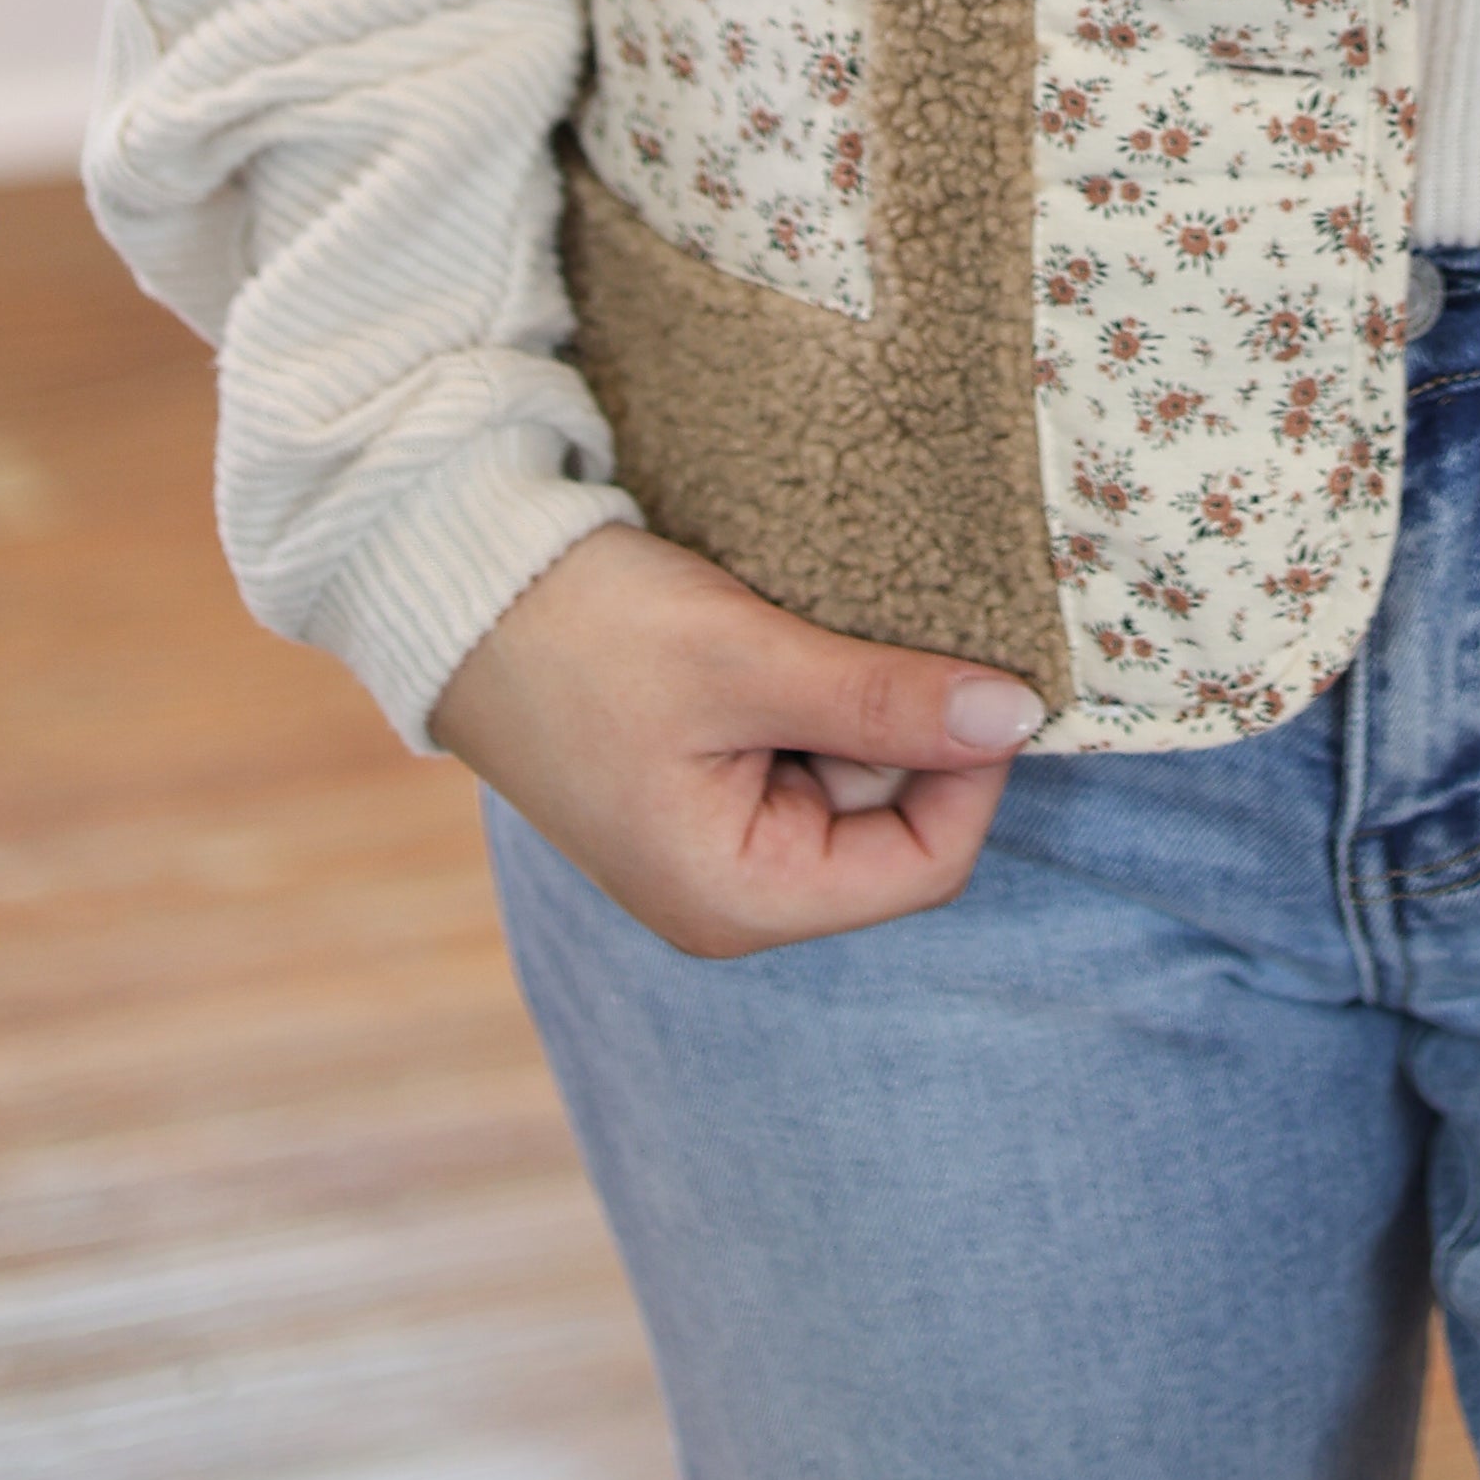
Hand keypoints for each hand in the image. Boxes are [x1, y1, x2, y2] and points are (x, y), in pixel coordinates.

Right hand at [431, 521, 1045, 957]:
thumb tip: (1020, 718)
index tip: (977, 665)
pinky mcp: (705, 781)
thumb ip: (885, 700)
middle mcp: (731, 892)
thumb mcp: (746, 660)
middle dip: (899, 726)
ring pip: (857, 774)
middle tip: (854, 634)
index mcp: (736, 898)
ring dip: (855, 698)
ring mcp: (717, 837)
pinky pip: (807, 747)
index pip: (925, 863)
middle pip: (896, 821)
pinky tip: (776, 637)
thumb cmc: (587, 632)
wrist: (458, 581)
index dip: (971, 768)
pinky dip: (815, 690)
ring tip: (795, 629)